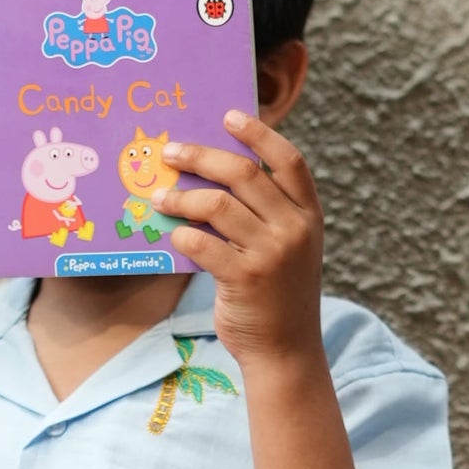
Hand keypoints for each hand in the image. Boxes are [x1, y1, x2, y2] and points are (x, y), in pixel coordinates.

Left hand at [158, 110, 323, 367]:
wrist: (285, 351)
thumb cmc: (277, 296)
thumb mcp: (289, 249)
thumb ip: (267, 214)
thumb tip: (212, 175)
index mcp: (308, 215)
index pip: (288, 160)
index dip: (259, 134)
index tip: (229, 116)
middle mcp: (294, 229)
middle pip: (243, 173)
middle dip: (201, 156)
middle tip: (171, 152)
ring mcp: (271, 254)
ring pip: (217, 205)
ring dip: (182, 197)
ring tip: (160, 197)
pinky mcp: (244, 279)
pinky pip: (202, 244)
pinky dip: (181, 235)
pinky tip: (171, 235)